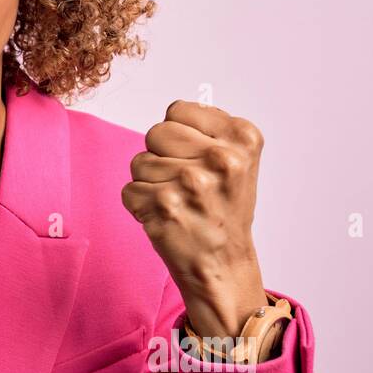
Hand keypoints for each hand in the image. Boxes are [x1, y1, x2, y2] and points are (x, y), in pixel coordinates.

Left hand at [121, 100, 267, 338]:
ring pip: (139, 162)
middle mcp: (221, 158)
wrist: (223, 263)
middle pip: (155, 132)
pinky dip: (141, 205)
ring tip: (178, 202)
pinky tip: (166, 217)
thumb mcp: (238, 161)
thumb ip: (209, 130)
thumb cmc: (224, 210)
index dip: (180, 134)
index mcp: (242, 138)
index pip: (178, 110)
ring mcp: (192, 183)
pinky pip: (129, 190)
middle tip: (184, 182)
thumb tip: (174, 110)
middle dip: (161, 155)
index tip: (196, 157)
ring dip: (151, 183)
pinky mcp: (164, 206)